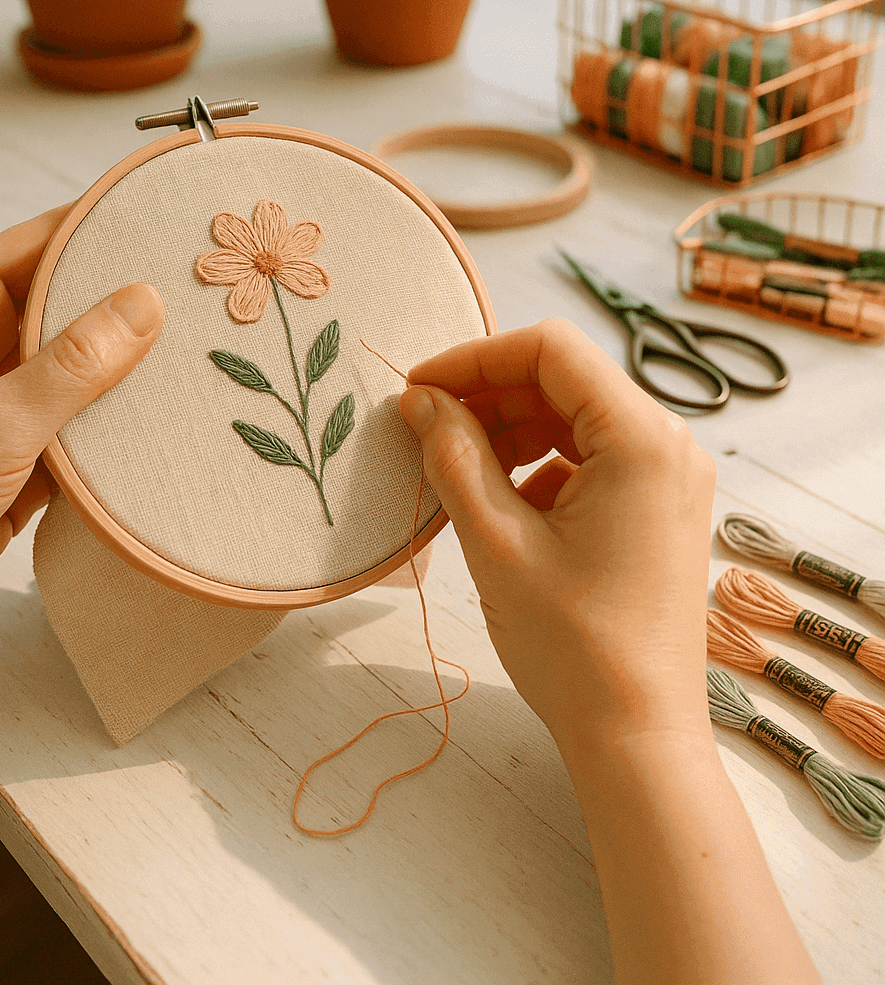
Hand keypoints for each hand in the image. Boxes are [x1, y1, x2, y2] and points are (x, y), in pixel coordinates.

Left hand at [0, 207, 163, 660]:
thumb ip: (74, 364)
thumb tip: (143, 302)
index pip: (43, 243)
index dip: (106, 228)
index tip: (171, 222)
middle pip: (69, 302)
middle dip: (130, 303)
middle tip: (205, 297)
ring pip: (80, 368)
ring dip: (127, 372)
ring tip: (202, 354)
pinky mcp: (15, 456)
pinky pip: (79, 426)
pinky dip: (115, 428)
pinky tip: (166, 421)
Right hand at [399, 318, 715, 756]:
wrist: (638, 738)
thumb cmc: (575, 650)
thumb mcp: (497, 542)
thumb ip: (455, 455)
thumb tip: (420, 400)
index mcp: (642, 439)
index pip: (551, 349)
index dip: (475, 357)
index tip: (418, 388)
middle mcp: (669, 444)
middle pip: (564, 379)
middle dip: (489, 395)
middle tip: (423, 430)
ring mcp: (669, 476)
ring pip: (574, 416)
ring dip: (509, 430)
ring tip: (452, 468)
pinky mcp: (658, 507)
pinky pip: (590, 457)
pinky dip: (538, 465)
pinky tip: (497, 504)